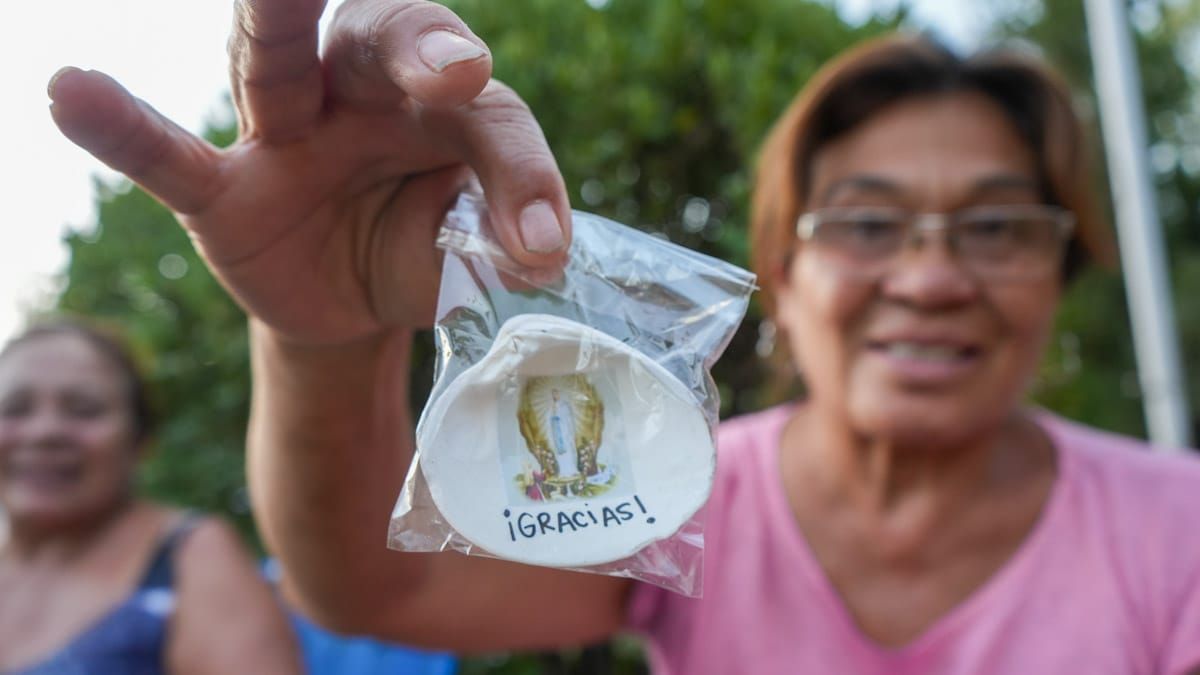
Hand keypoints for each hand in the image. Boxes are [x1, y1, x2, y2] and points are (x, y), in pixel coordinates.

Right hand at [49, 0, 570, 344]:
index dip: (521, 173)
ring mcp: (285, 134)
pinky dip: (125, 130)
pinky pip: (172, 157)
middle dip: (420, 44)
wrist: (356, 296)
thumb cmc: (420, 239)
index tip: (542, 242)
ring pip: (276, 61)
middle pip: (386, 39)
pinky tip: (68, 89)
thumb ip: (500, 231)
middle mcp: (360, 92)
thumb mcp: (469, 239)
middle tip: (457, 69)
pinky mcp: (226, 193)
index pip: (490, 115)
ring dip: (278, 20)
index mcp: (438, 101)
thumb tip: (540, 257)